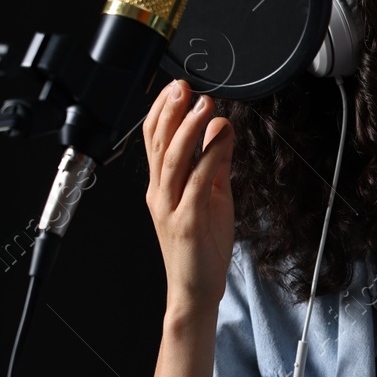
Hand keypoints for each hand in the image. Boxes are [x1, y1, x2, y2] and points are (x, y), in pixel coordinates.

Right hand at [143, 78, 233, 309]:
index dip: (162, 110)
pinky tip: (222, 137)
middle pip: (159, 144)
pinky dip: (209, 156)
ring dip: (189, 128)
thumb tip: (221, 126)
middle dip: (171, 111)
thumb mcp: (212, 195)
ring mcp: (171, 208)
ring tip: (204, 104)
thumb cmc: (201, 247)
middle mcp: (160, 194)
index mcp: (161, 186)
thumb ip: (215, 161)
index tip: (177, 87)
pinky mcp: (187, 222)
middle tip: (186, 86)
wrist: (196, 290)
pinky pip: (197, 183)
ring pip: (174, 160)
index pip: (153, 140)